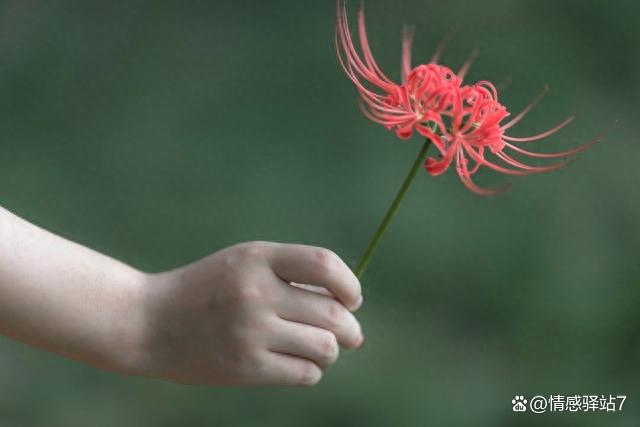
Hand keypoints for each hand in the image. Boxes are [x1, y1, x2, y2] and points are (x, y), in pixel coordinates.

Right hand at [138, 242, 363, 386]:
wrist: (148, 323)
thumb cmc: (206, 290)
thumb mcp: (244, 263)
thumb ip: (292, 274)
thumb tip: (346, 301)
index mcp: (258, 258)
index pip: (325, 264)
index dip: (350, 284)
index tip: (352, 299)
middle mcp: (256, 292)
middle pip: (333, 313)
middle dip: (350, 327)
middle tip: (351, 334)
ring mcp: (250, 332)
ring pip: (325, 346)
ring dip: (332, 350)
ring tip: (322, 349)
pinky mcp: (246, 368)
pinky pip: (305, 373)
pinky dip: (312, 369)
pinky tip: (300, 363)